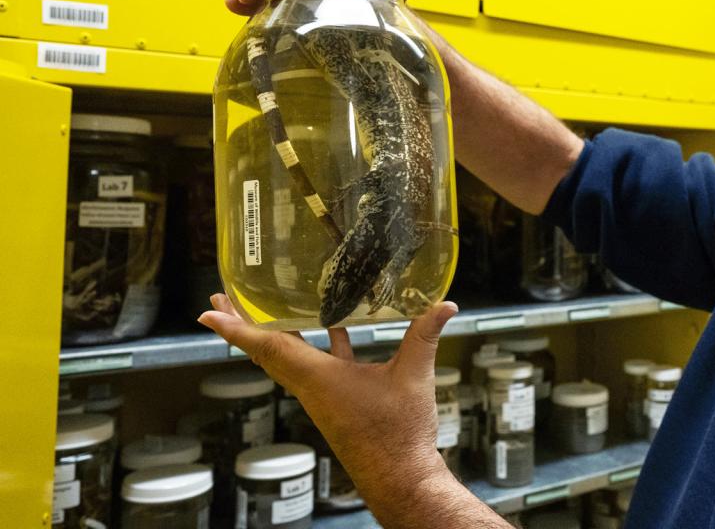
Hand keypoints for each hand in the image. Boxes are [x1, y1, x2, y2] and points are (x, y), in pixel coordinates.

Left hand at [198, 294, 462, 526]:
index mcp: (319, 379)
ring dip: (269, 334)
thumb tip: (444, 305)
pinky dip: (311, 344)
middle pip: (264, 351)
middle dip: (241, 324)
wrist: (400, 476)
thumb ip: (425, 336)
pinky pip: (312, 365)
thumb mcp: (413, 377)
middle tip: (222, 300)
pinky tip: (332, 328)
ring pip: (285, 359)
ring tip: (260, 310)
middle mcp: (311, 387)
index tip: (209, 313)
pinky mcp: (334, 400)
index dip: (237, 328)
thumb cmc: (399, 435)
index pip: (268, 347)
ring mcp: (320, 395)